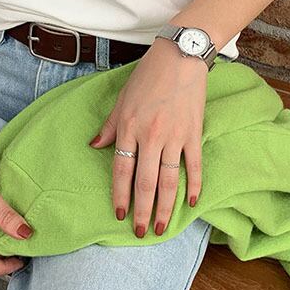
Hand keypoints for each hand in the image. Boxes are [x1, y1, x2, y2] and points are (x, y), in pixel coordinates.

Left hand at [88, 38, 206, 237]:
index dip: (119, 195)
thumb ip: (110, 126)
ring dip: (166, 207)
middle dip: (142, 211)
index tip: (118, 215)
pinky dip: (193, 185)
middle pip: (145, 182)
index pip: (121, 170)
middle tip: (141, 232)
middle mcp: (150, 136)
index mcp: (129, 127)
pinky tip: (190, 203)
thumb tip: (95, 146)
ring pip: (168, 180)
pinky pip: (194, 165)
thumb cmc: (147, 76)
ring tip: (163, 227)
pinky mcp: (193, 133)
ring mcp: (174, 136)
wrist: (179, 57)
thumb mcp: (122, 99)